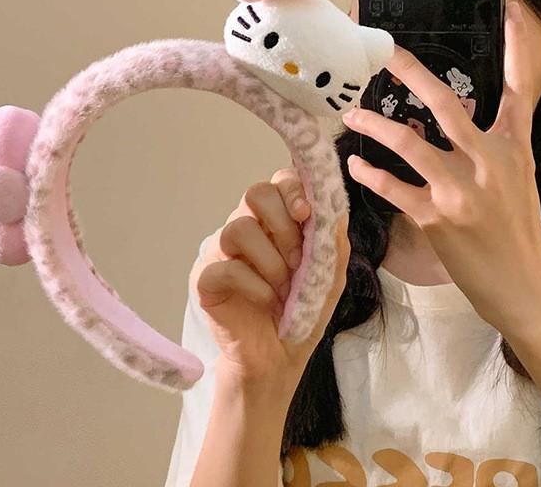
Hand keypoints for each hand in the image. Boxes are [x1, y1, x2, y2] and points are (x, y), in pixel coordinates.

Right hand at [194, 168, 349, 389]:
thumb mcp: (330, 275)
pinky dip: (256, 287)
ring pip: (239, 227)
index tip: (307, 214)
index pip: (278, 182)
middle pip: (255, 193)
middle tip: (299, 259)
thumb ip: (333, 241)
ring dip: (272, 261)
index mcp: (274, 220)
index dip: (293, 190)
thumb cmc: (302, 311)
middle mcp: (246, 227)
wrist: (280, 358)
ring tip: (284, 289)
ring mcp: (222, 251)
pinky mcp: (206, 279)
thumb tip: (334, 207)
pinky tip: (268, 303)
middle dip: (283, 223)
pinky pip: (227, 268)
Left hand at [341, 1, 540, 334]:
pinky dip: (370, 173)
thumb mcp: (516, 177)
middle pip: (446, 104)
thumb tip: (434, 117)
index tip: (510, 6)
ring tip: (351, 115)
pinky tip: (354, 163)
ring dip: (374, 126)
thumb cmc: (517, 230)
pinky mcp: (438, 219)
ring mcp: (463, 191)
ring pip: (410, 143)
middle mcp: (490, 162)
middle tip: (383, 51)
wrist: (525, 287)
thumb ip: (485, 142)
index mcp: (513, 147)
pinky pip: (394, 187)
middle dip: (411, 73)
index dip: (518, 47)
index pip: (519, 88)